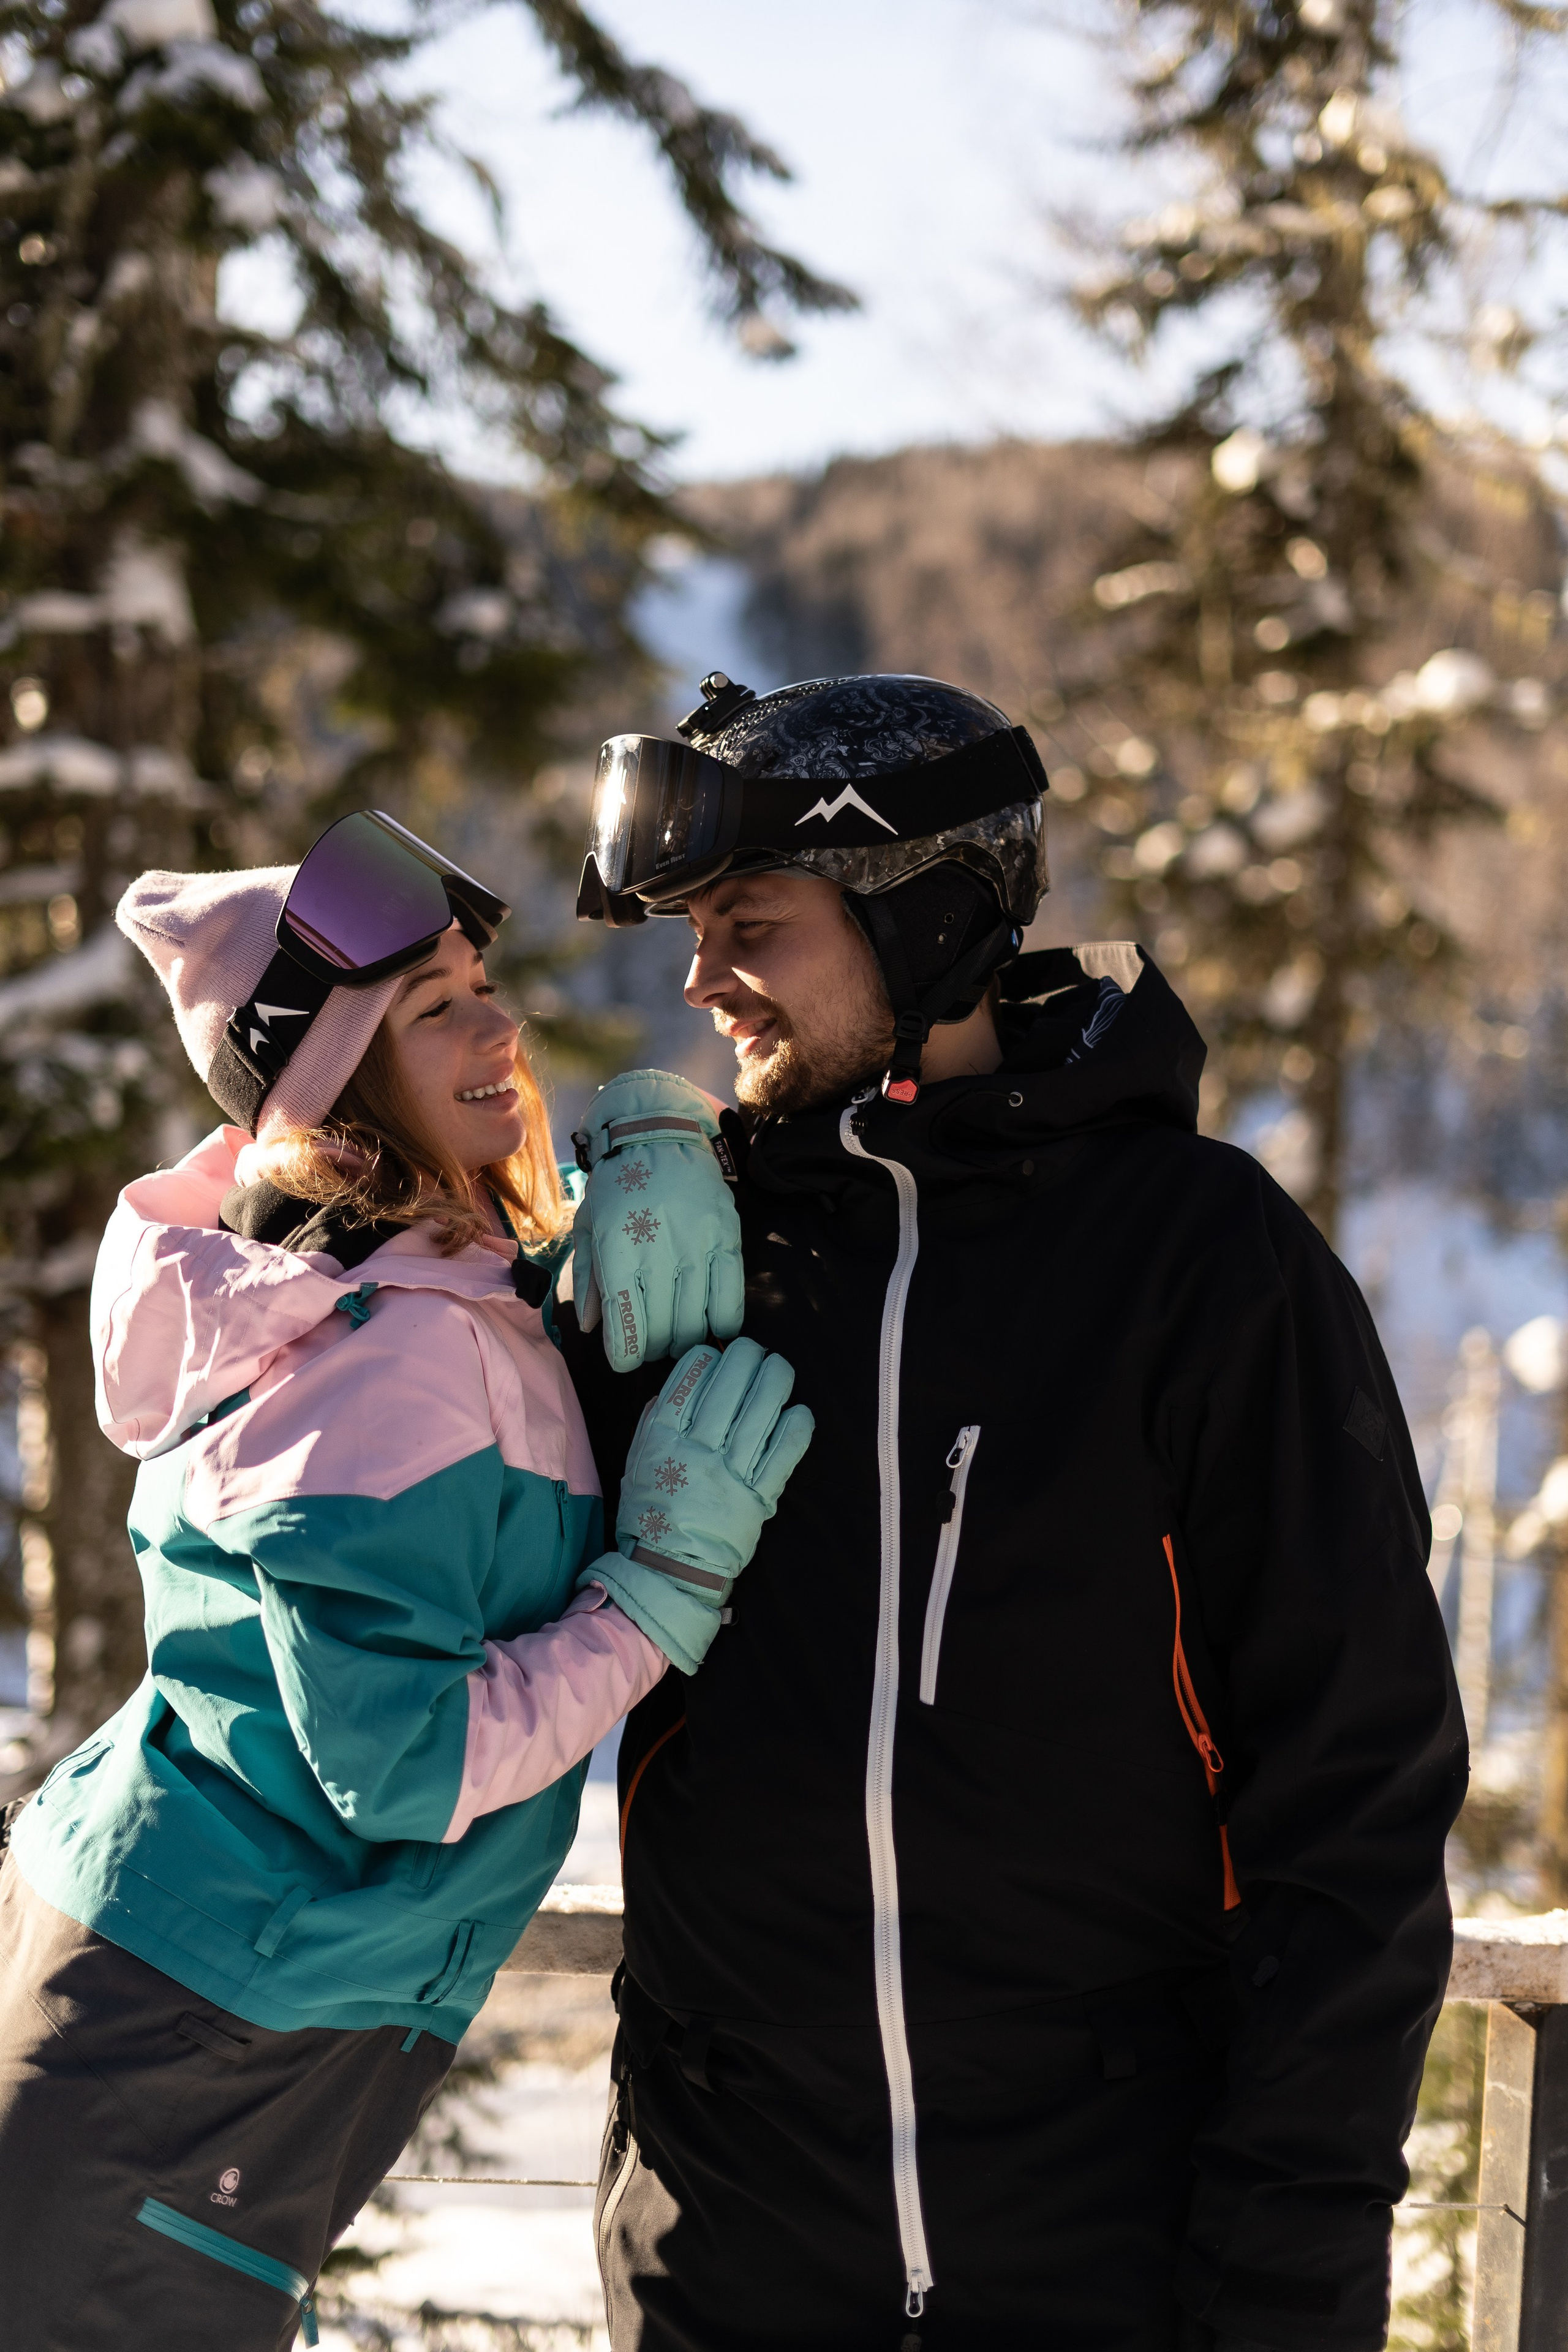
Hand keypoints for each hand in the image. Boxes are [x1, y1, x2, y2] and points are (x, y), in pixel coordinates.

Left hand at [570, 1070, 743, 1372]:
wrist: (658, 1136)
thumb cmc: (617, 1187)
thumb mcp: (589, 1226)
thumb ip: (588, 1278)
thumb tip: (591, 1328)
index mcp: (618, 1249)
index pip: (626, 1324)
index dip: (624, 1356)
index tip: (624, 1359)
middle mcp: (659, 1251)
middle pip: (663, 1332)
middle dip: (653, 1349)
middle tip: (649, 1343)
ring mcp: (698, 1247)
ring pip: (697, 1322)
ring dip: (684, 1340)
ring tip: (675, 1333)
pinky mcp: (727, 1241)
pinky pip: (731, 1301)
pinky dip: (721, 1324)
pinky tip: (709, 1323)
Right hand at [580, 1338, 813, 1672]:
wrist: (671, 1570)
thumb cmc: (652, 1514)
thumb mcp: (636, 1463)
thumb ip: (653, 1423)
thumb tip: (674, 1388)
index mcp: (663, 1438)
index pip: (688, 1379)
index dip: (707, 1357)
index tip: (715, 1353)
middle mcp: (698, 1450)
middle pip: (730, 1386)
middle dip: (747, 1358)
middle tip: (755, 1351)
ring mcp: (731, 1472)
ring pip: (761, 1411)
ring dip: (776, 1380)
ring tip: (779, 1368)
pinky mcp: (759, 1496)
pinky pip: (784, 1453)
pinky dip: (796, 1427)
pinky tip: (799, 1411)